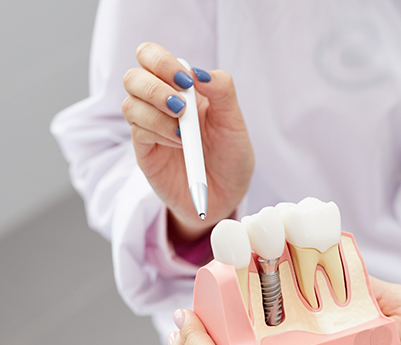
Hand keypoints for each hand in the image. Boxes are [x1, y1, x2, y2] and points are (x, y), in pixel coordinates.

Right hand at [122, 42, 253, 244]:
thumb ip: (222, 91)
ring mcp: (150, 128)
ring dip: (157, 113)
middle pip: (133, 77)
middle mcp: (159, 104)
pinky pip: (137, 132)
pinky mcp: (145, 152)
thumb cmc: (230, 156)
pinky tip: (180, 144)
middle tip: (181, 106)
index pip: (152, 57)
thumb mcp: (234, 122)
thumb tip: (198, 72)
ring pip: (130, 104)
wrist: (226, 196)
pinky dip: (158, 133)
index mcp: (180, 88)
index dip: (162, 61)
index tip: (186, 82)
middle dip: (154, 87)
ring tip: (184, 132)